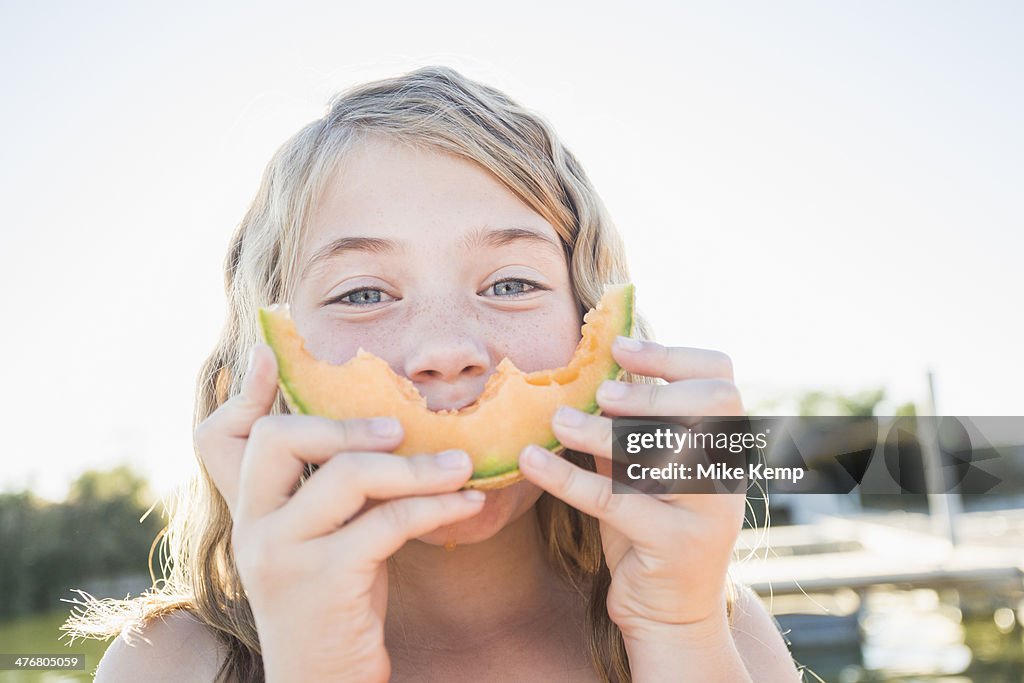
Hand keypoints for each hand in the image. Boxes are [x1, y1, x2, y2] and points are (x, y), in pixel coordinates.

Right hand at [195, 344, 485, 681]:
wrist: (325, 682)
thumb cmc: (337, 599)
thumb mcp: (325, 538)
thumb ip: (330, 486)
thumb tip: (376, 430)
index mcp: (251, 510)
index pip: (235, 435)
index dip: (248, 391)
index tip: (269, 351)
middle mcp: (255, 526)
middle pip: (281, 439)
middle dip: (344, 423)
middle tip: (399, 427)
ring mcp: (283, 555)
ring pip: (349, 476)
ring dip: (416, 466)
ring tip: (461, 464)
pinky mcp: (325, 582)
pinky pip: (388, 523)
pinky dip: (437, 506)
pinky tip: (468, 502)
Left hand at [518, 337, 745, 639]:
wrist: (668, 614)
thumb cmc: (649, 529)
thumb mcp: (639, 470)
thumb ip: (623, 426)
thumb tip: (581, 372)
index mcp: (723, 444)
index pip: (720, 379)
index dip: (672, 355)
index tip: (619, 348)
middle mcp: (728, 471)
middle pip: (713, 403)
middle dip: (652, 390)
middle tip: (600, 393)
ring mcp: (710, 510)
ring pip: (663, 452)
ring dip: (603, 432)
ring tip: (557, 421)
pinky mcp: (676, 546)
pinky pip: (616, 502)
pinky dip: (566, 478)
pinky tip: (530, 461)